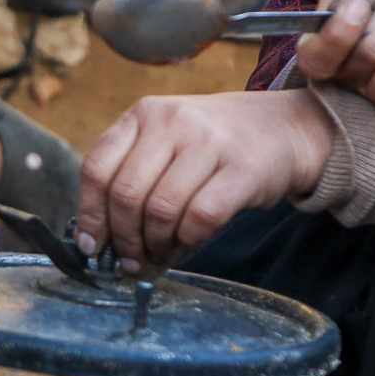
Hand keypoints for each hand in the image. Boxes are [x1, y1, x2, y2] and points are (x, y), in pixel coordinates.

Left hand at [74, 89, 334, 268]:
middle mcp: (173, 120)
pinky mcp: (242, 167)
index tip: (91, 246)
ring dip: (155, 244)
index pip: (97, 167)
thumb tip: (99, 239)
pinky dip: (188, 241)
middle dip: (124, 239)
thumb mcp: (168, 141)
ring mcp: (209, 141)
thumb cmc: (215, 146)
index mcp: (144, 114)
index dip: (90, 214)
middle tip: (131, 261)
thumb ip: (134, 175)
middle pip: (126, 194)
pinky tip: (187, 244)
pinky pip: (201, 217)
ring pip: (161, 209)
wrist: (284, 129)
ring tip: (159, 254)